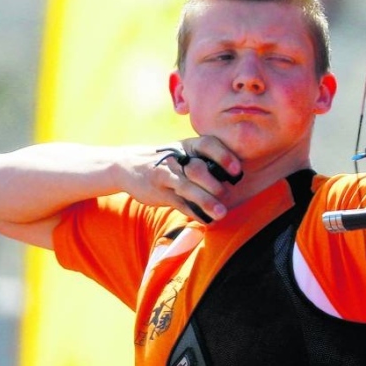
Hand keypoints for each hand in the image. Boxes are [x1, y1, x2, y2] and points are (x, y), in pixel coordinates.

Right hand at [127, 136, 241, 222]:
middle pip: (197, 169)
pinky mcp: (159, 193)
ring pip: (187, 189)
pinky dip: (194, 213)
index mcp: (188, 146)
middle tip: (226, 194)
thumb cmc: (169, 161)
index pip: (207, 144)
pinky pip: (179, 204)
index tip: (237, 171)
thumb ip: (205, 160)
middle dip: (214, 184)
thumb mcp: (184, 152)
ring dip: (206, 202)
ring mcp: (166, 176)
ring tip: (221, 213)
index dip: (224, 156)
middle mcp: (177, 159)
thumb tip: (234, 178)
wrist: (129, 165)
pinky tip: (207, 220)